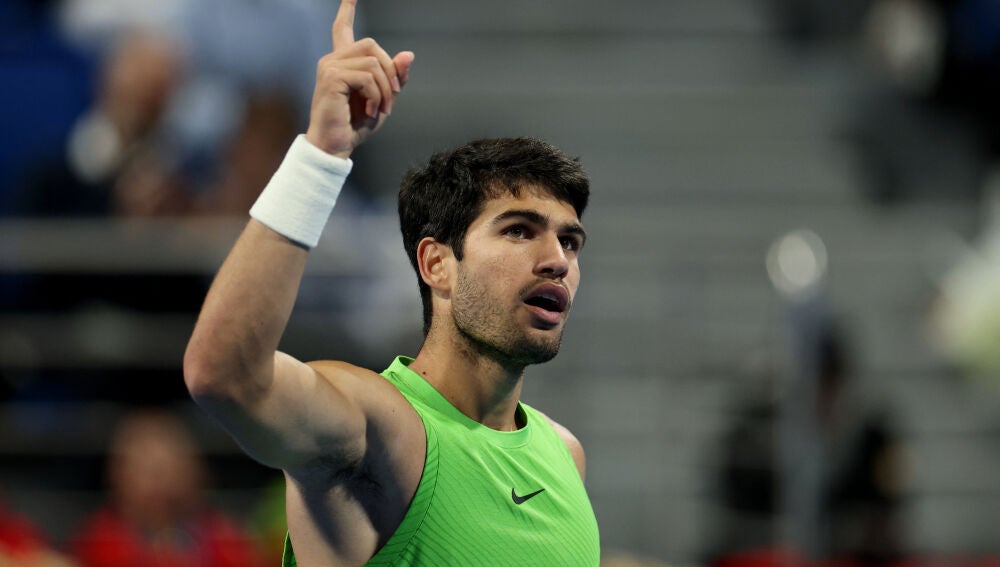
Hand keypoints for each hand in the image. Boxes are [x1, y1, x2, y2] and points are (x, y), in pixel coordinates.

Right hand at [306, 0, 413, 157]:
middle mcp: (333, 60)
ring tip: (381, 109)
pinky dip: (377, 95)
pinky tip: (372, 111)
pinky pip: (367, 76)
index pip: (342, 29)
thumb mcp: (383, 100)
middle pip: (372, 45)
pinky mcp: (332, 78)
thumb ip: (395, 78)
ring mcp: (330, 67)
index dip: (346, 10)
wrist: (335, 146)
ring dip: (385, 89)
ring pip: (374, 62)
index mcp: (343, 63)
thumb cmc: (355, 126)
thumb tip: (408, 55)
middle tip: (393, 96)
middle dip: (391, 71)